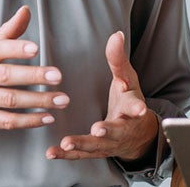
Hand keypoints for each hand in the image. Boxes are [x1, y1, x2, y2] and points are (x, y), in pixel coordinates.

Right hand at [0, 6, 67, 135]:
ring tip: (61, 99)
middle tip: (58, 76)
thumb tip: (26, 10)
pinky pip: (6, 121)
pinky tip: (46, 117)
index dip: (15, 48)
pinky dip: (28, 121)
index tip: (36, 48)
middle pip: (5, 76)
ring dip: (38, 101)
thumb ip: (7, 32)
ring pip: (9, 100)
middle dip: (33, 76)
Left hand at [46, 31, 157, 161]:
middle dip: (108, 131)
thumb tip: (116, 34)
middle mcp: (123, 129)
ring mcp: (109, 143)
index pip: (136, 107)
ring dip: (82, 144)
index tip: (138, 108)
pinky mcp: (96, 151)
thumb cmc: (129, 101)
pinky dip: (66, 155)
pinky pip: (81, 155)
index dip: (136, 107)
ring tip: (67, 143)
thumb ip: (119, 60)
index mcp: (132, 109)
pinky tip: (51, 152)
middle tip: (98, 130)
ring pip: (97, 146)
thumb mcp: (127, 79)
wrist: (138, 135)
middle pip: (117, 131)